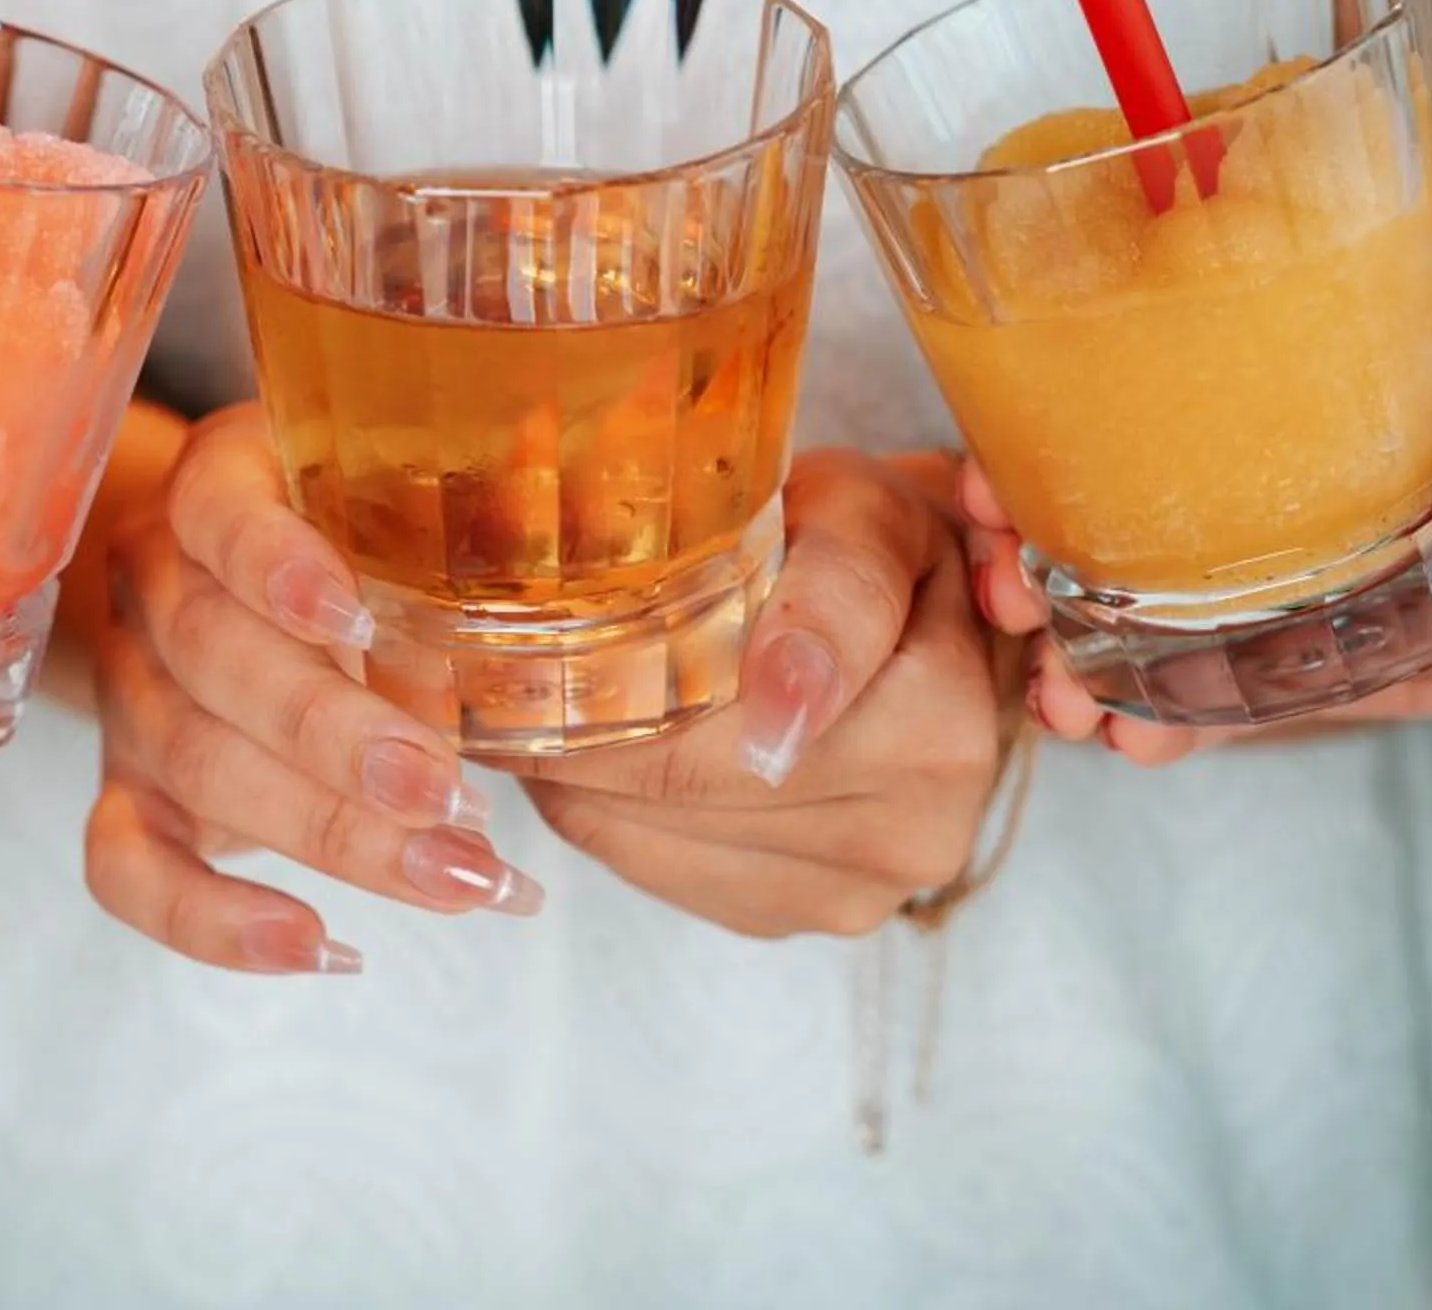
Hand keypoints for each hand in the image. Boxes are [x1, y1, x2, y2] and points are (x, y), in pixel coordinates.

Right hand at [83, 404, 540, 976]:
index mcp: (222, 484)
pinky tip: (320, 944)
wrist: (241, 593)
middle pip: (215, 659)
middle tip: (453, 795)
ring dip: (330, 835)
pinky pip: (131, 869)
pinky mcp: (127, 792)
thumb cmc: (362, 542)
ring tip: (457, 878)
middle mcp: (157, 583)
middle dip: (337, 740)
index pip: (218, 511)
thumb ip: (469, 533)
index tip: (356, 615)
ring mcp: (133, 693)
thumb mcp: (411, 515)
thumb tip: (584, 573)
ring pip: (196, 767)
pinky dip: (216, 921)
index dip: (277, 566)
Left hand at [508, 450, 1021, 939]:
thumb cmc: (880, 544)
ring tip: (552, 694)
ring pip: (646, 840)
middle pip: (673, 794)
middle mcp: (909, 835)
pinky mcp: (796, 917)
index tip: (506, 669)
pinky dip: (608, 810)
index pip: (719, 739)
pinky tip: (607, 746)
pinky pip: (658, 872)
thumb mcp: (865, 515)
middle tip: (494, 671)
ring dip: (577, 772)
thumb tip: (781, 704)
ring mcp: (853, 893)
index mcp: (936, 732)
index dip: (590, 701)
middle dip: (567, 731)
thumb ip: (835, 590)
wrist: (929, 617)